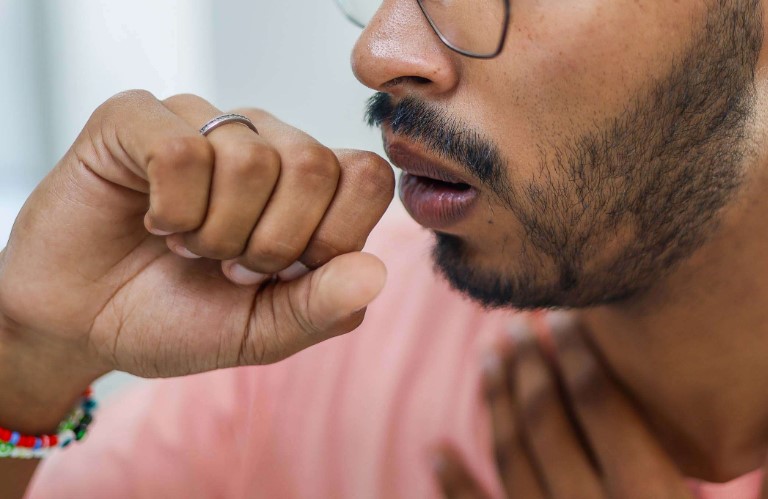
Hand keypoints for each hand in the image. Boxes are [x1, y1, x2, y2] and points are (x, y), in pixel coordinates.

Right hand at [0, 90, 393, 380]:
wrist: (84, 324)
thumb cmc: (178, 318)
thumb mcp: (262, 333)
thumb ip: (323, 307)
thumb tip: (377, 272)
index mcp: (307, 188)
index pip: (368, 177)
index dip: (332, 236)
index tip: (281, 273)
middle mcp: (265, 143)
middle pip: (314, 166)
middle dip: (268, 244)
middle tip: (226, 264)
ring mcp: (204, 123)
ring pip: (250, 159)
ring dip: (214, 231)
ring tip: (187, 245)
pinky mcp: (139, 118)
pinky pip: (182, 151)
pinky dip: (170, 209)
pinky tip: (154, 220)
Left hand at [434, 312, 693, 498]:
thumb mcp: (687, 493)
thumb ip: (655, 445)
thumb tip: (600, 363)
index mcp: (644, 490)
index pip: (598, 399)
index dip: (576, 349)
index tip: (562, 313)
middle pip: (545, 416)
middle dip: (529, 362)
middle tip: (517, 325)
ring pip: (509, 452)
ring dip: (494, 399)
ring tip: (488, 356)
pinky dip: (454, 481)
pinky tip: (437, 452)